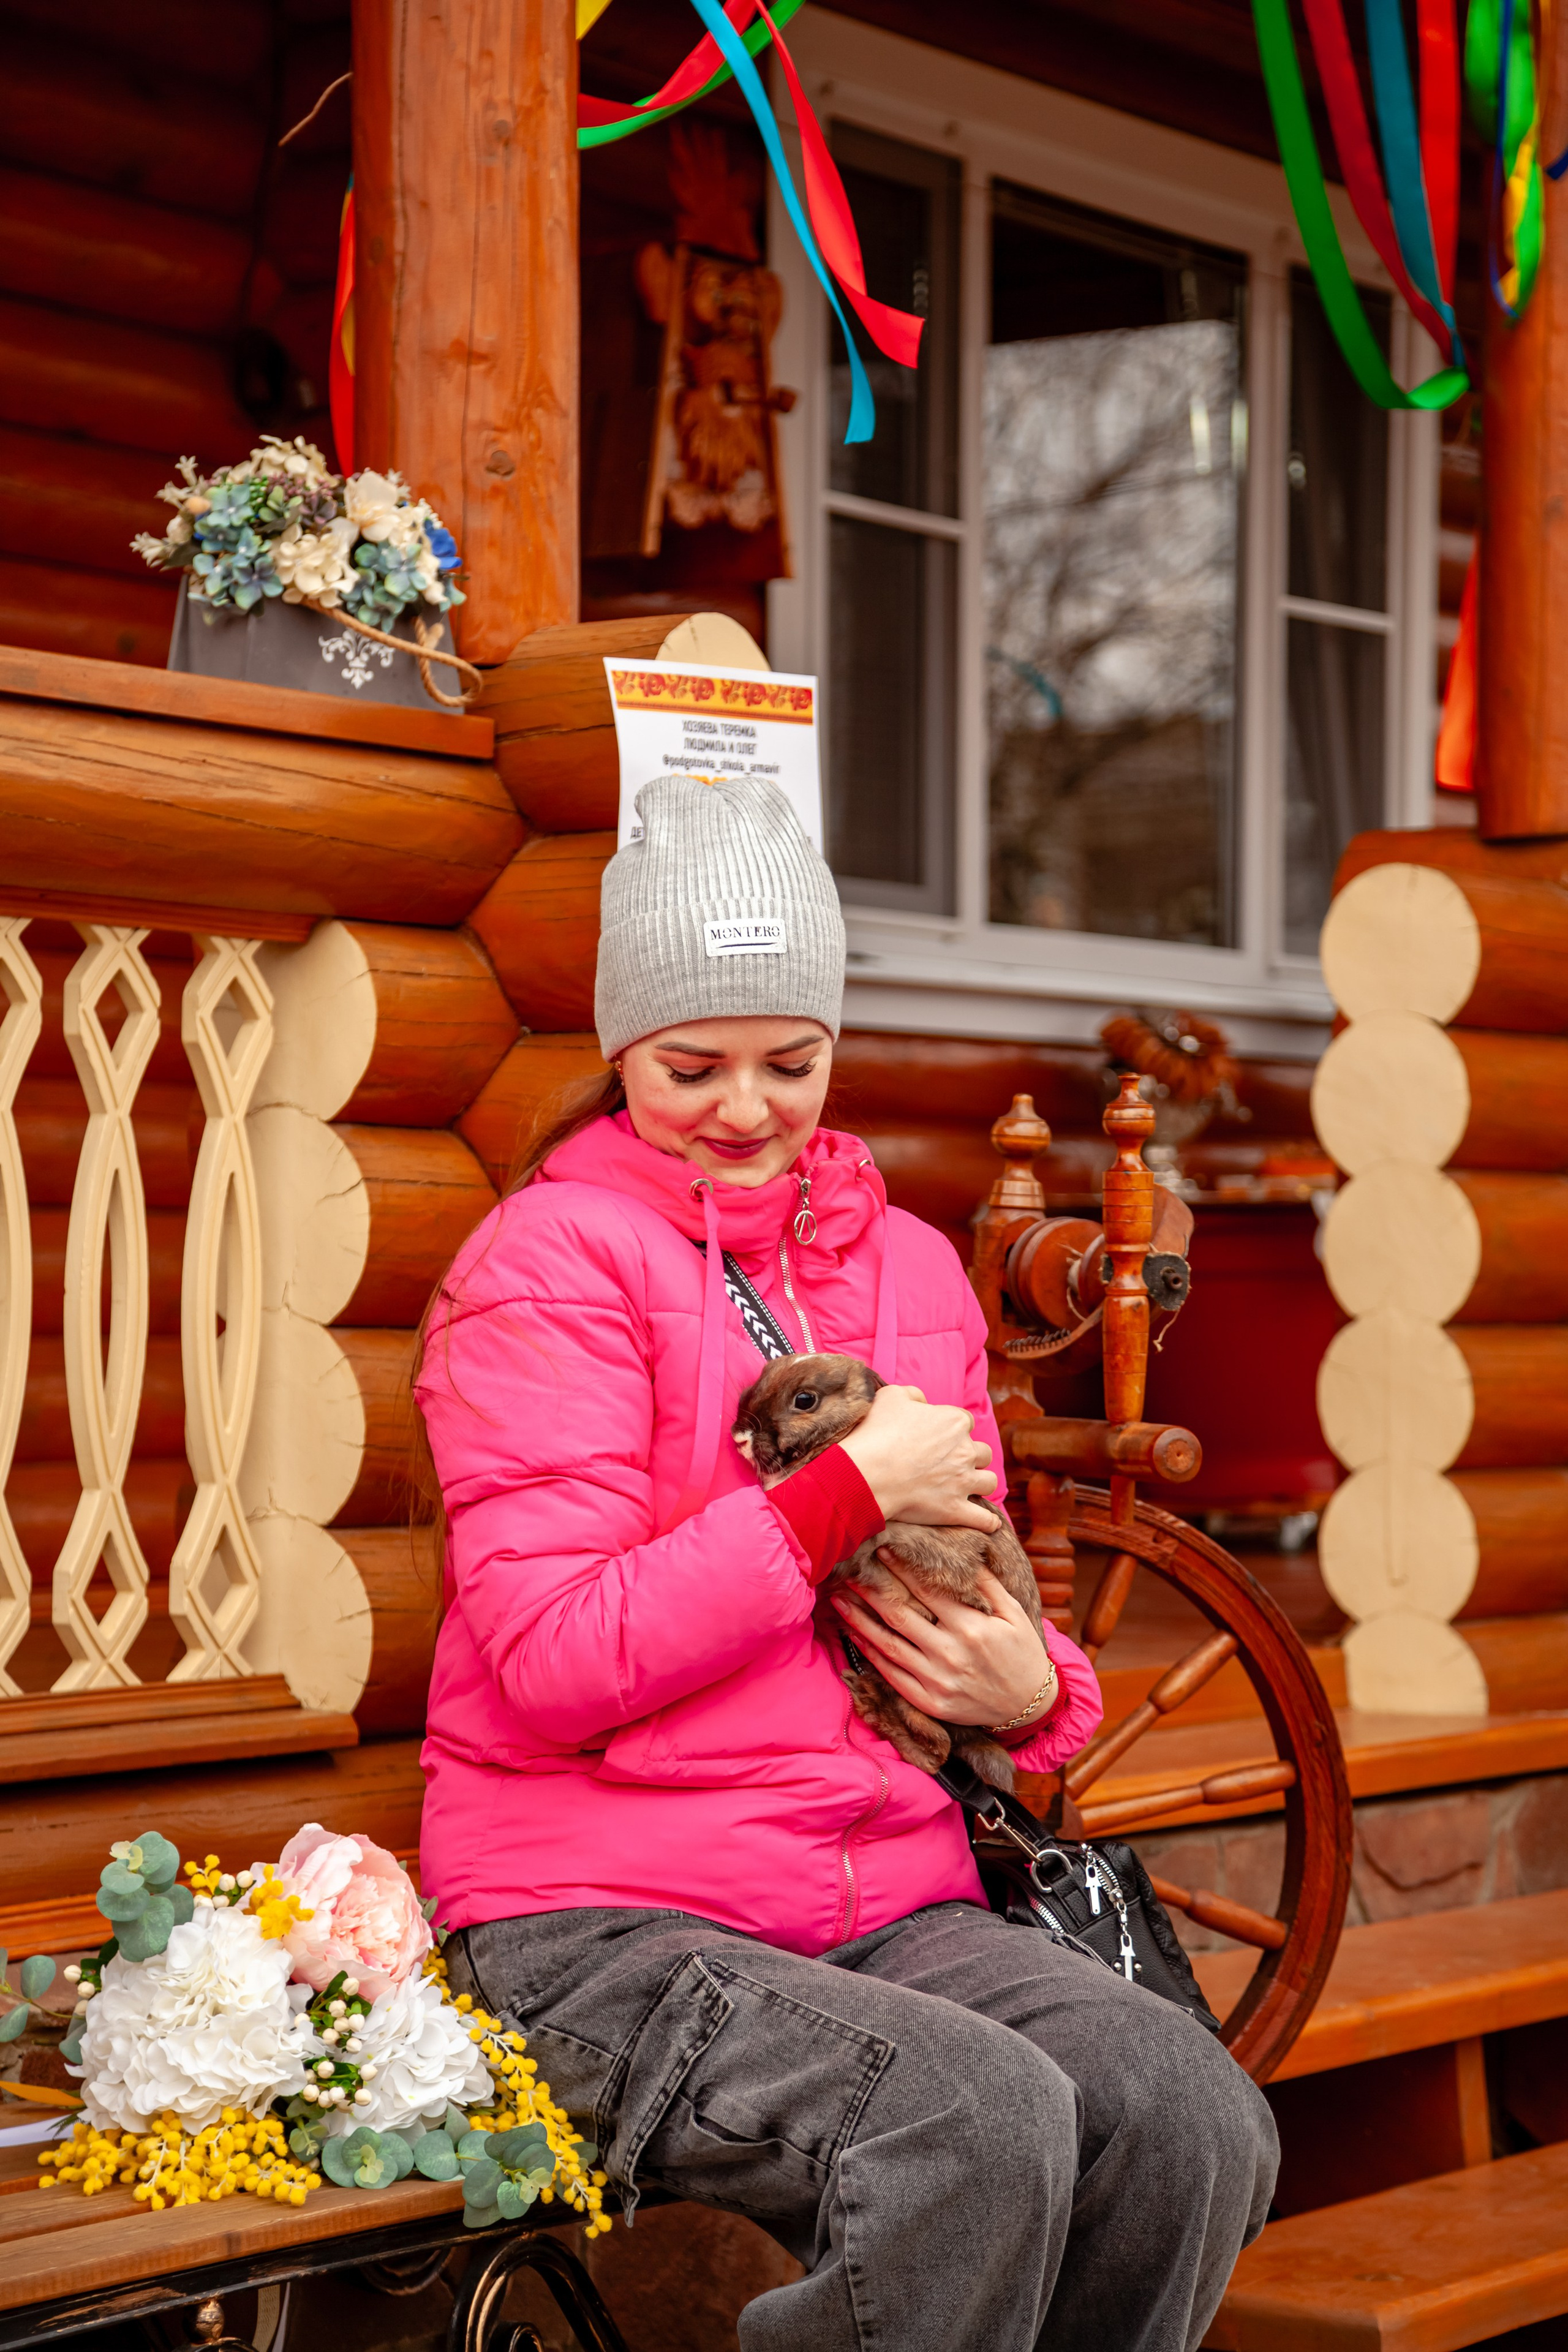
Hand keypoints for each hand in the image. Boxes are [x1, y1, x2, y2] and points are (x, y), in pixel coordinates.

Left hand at [831, 1564, 1055, 1733]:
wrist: (1028, 1705)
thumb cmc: (1022, 1653)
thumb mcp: (1013, 1614)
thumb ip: (987, 1585)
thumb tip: (964, 1555)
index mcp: (972, 1627)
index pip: (927, 1590)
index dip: (901, 1569)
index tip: (882, 1550)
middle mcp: (950, 1653)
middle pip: (900, 1615)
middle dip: (871, 1591)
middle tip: (848, 1570)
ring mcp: (937, 1680)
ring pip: (888, 1645)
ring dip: (860, 1620)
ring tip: (839, 1600)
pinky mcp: (930, 1702)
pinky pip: (892, 1675)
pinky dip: (871, 1654)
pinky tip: (855, 1635)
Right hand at [837, 1385, 999, 1531]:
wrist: (867, 1473)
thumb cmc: (876, 1433)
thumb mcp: (891, 1397)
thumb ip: (913, 1394)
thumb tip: (922, 1401)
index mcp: (954, 1422)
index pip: (965, 1421)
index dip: (952, 1429)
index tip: (938, 1437)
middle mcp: (966, 1450)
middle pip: (983, 1452)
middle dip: (971, 1456)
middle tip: (951, 1462)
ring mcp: (963, 1482)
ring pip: (989, 1482)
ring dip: (980, 1483)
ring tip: (967, 1487)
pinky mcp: (955, 1510)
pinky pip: (985, 1519)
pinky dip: (987, 1522)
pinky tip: (988, 1523)